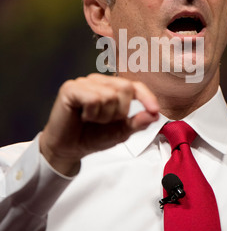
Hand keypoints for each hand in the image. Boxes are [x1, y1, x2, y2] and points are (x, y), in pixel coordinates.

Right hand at [39, 74, 159, 175]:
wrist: (69, 149)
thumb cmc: (92, 136)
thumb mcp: (121, 132)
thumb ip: (138, 122)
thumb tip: (154, 115)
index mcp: (111, 87)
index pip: (135, 86)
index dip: (147, 97)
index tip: (154, 110)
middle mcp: (98, 81)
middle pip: (125, 88)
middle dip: (120, 112)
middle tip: (104, 121)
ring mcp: (84, 82)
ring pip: (109, 95)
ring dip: (104, 115)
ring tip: (92, 119)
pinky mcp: (71, 88)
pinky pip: (94, 98)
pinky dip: (93, 113)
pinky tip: (84, 116)